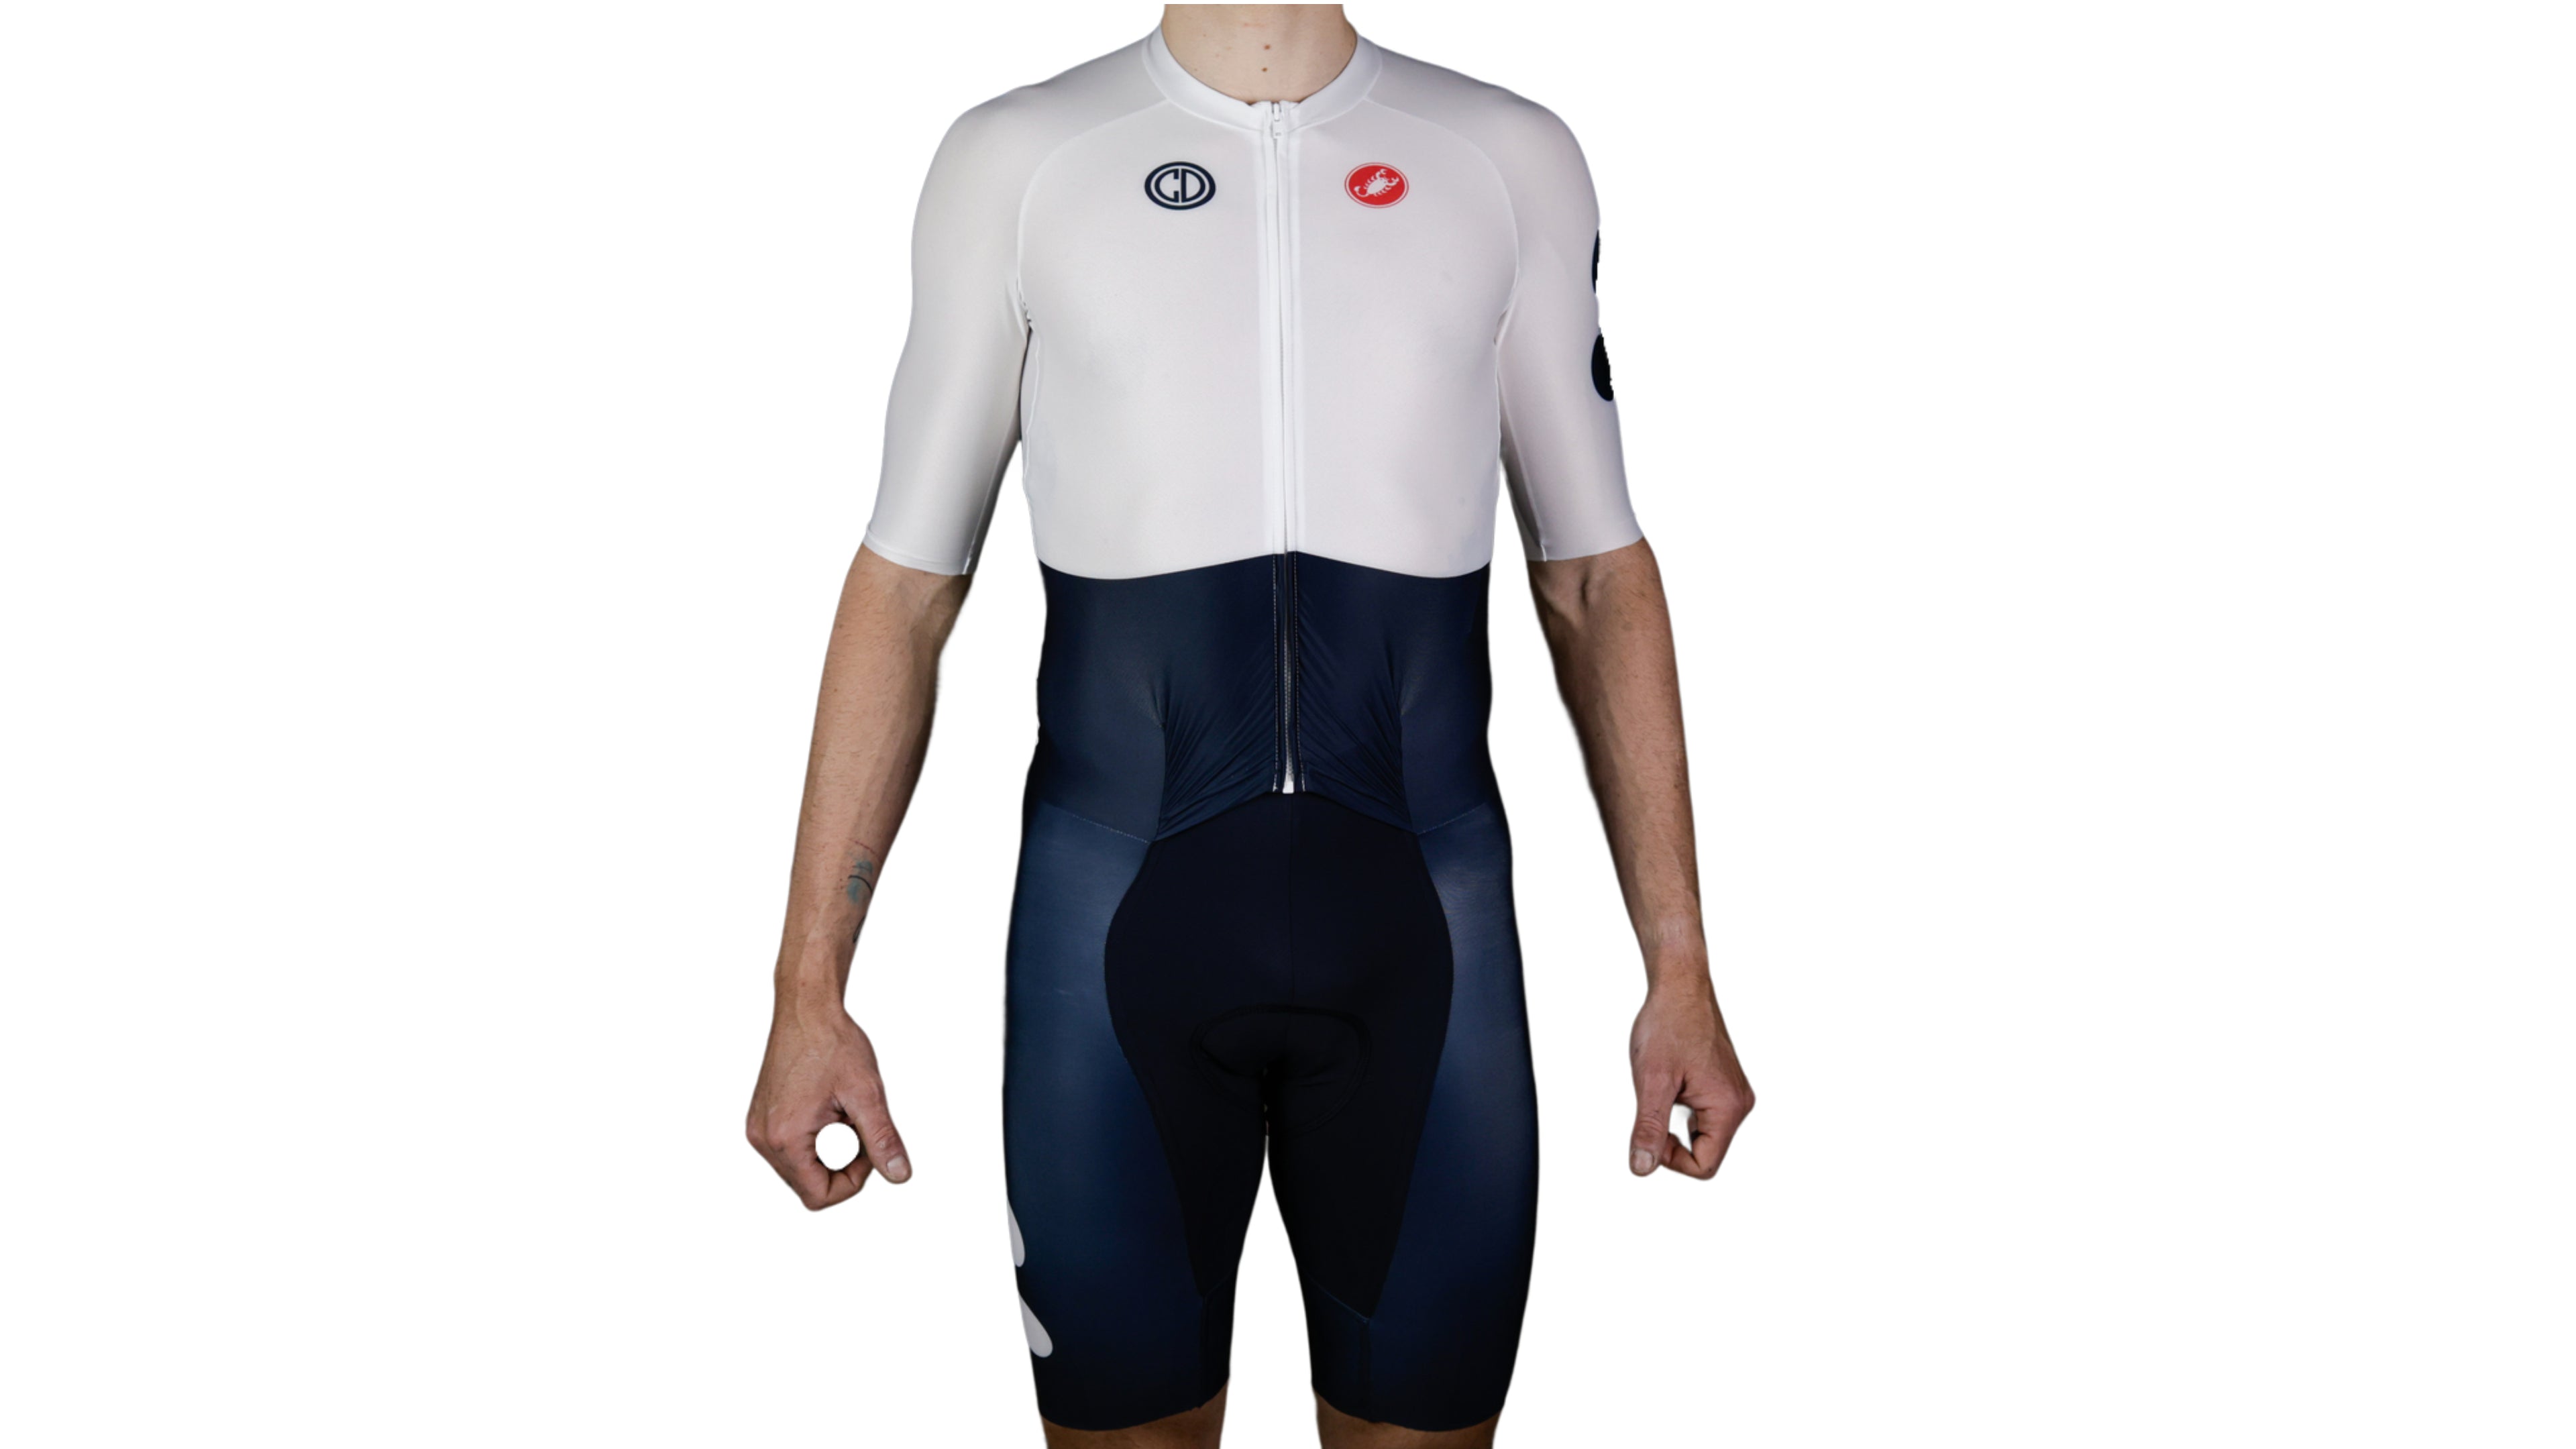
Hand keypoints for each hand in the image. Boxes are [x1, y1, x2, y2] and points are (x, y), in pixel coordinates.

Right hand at [746, 999, 911, 1208]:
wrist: (806, 1009)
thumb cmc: (832, 1043)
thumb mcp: (867, 1093)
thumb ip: (882, 1139)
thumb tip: (899, 1174)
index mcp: (785, 1138)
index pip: (819, 1196)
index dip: (853, 1180)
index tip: (866, 1143)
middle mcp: (763, 1139)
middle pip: (809, 1184)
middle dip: (841, 1162)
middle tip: (855, 1122)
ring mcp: (758, 1129)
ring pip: (801, 1168)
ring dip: (828, 1150)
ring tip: (840, 1113)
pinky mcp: (760, 1119)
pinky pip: (791, 1149)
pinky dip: (814, 1138)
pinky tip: (826, 1109)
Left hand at [1628, 975, 1753, 1178]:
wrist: (1681, 985)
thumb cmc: (1668, 1024)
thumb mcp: (1652, 1081)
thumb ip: (1649, 1128)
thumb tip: (1642, 1169)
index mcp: (1728, 1107)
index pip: (1704, 1166)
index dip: (1670, 1159)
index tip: (1650, 1126)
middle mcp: (1739, 1103)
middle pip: (1706, 1153)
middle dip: (1673, 1140)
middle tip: (1653, 1103)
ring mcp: (1734, 1093)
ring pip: (1704, 1134)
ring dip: (1676, 1121)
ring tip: (1663, 1086)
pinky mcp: (1725, 1084)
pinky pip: (1705, 1115)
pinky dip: (1682, 1108)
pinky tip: (1672, 1082)